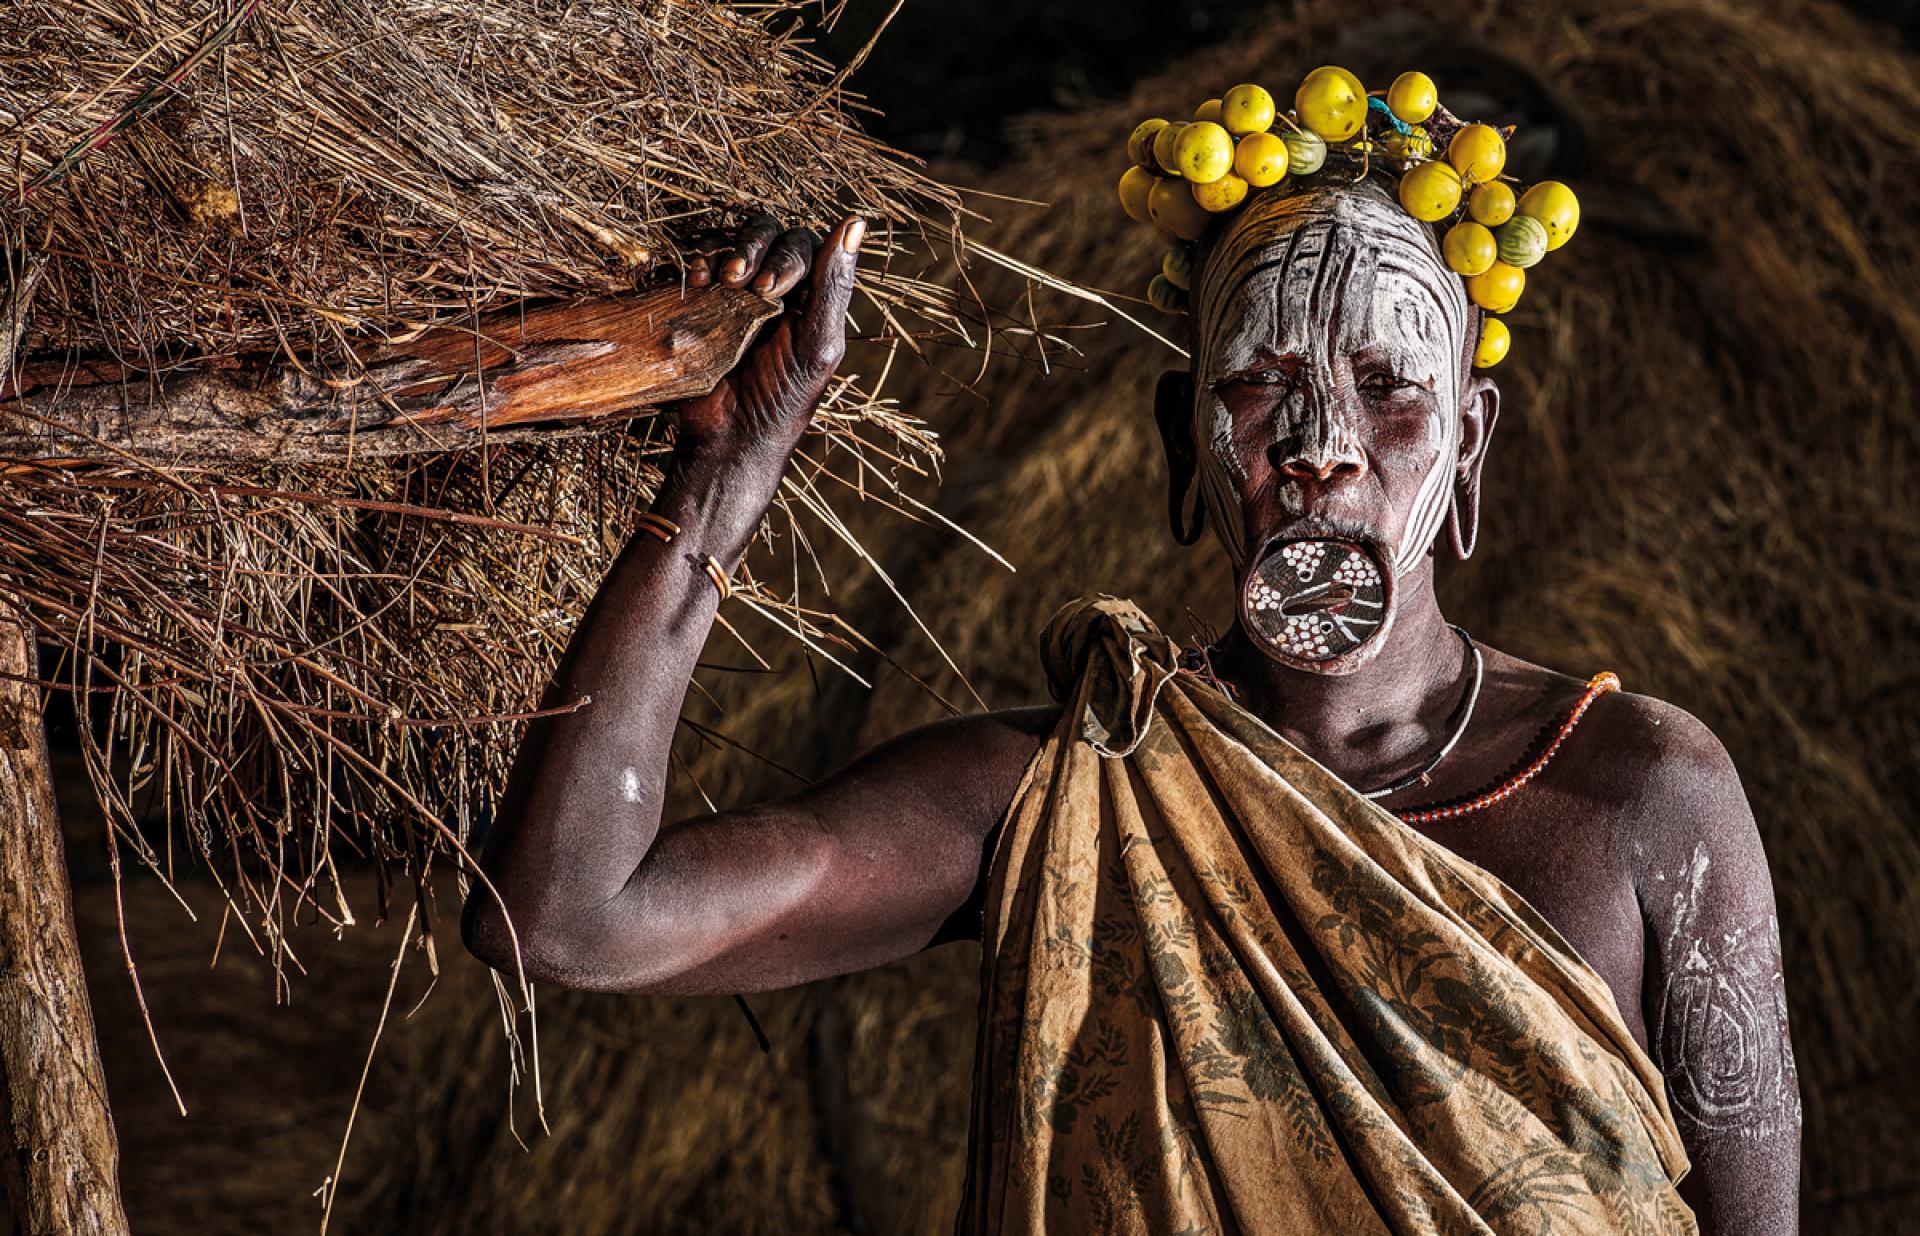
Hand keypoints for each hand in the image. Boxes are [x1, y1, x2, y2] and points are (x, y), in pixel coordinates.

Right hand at [673, 212, 864, 463]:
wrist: (729, 439)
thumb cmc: (783, 400)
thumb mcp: (818, 345)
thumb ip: (834, 286)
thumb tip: (856, 222)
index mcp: (813, 297)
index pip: (805, 246)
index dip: (786, 257)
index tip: (769, 292)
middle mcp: (777, 288)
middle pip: (769, 233)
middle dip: (753, 247)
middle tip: (740, 282)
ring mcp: (737, 292)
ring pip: (735, 240)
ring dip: (726, 249)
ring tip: (717, 281)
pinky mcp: (704, 301)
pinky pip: (701, 261)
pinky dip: (698, 259)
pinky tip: (697, 281)